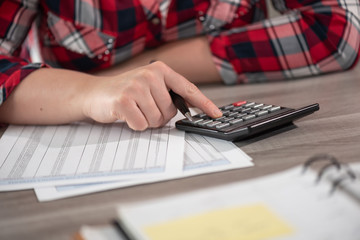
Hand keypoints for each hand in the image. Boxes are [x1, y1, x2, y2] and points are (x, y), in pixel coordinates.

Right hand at [83, 61, 221, 129]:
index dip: (204, 103)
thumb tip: (191, 109)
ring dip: (147, 121)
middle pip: (170, 111)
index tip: (216, 114)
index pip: (188, 89)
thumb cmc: (126, 92)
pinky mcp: (124, 101)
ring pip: (157, 120)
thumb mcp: (149, 86)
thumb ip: (169, 93)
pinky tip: (126, 115)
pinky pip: (142, 125)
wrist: (95, 93)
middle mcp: (150, 75)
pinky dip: (135, 125)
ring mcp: (136, 87)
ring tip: (135, 110)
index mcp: (160, 70)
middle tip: (144, 108)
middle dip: (159, 116)